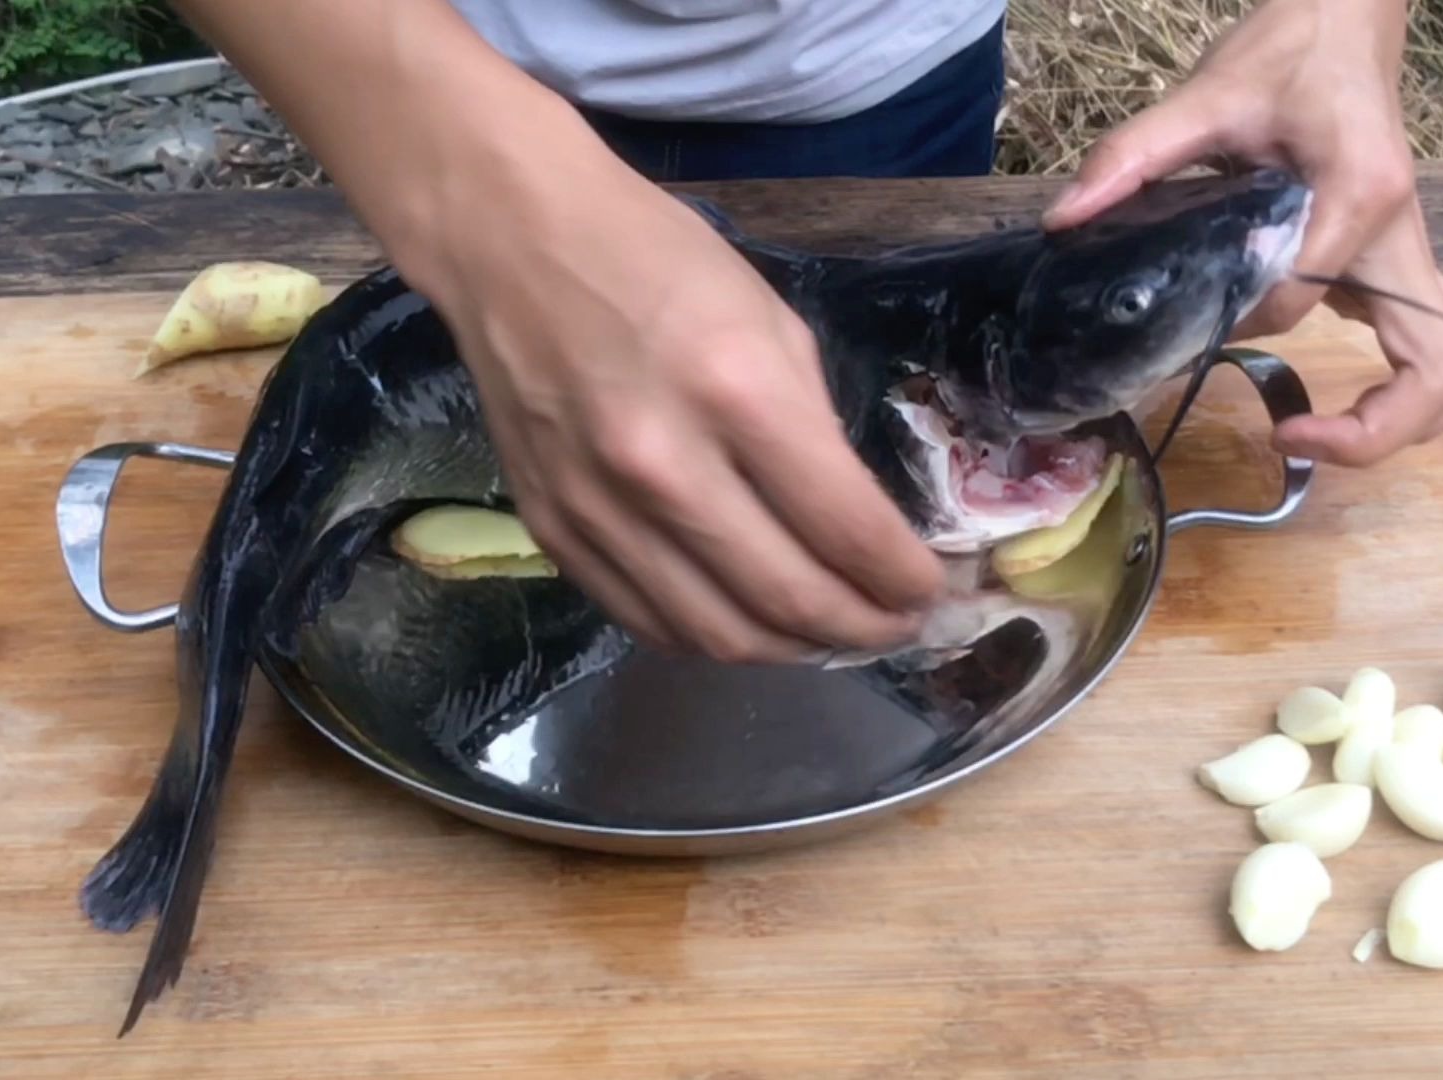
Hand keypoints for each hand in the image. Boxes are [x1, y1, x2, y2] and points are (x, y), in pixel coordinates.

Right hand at [169, 2, 942, 660]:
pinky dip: (710, 639)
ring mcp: (599, 508)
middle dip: (862, 629)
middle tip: (894, 626)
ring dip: (791, 651)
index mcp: (738, 393)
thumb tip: (857, 527)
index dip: (904, 580)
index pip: (847, 530)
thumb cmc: (658, 261)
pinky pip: (646, 623)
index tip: (930, 590)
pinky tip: (747, 621)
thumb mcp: (772, 320)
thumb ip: (816, 432)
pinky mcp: (553, 530)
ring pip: (717, 635)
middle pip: (787, 601)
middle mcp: (665, 466)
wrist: (512, 241)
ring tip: (828, 635)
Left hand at [1040, 0, 1442, 465]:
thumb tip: (1065, 217)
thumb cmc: (1286, 50)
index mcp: (1359, 193)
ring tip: (1322, 435)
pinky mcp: (1399, 262)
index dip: (1242, 328)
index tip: (1191, 337)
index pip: (1301, 298)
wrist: (1344, 18)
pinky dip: (1407, 392)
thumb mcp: (1204, 95)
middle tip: (1294, 438)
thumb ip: (1134, 155)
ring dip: (1410, 419)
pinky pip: (1437, 344)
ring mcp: (1411, 251)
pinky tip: (1337, 404)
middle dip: (1380, 427)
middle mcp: (1403, 232)